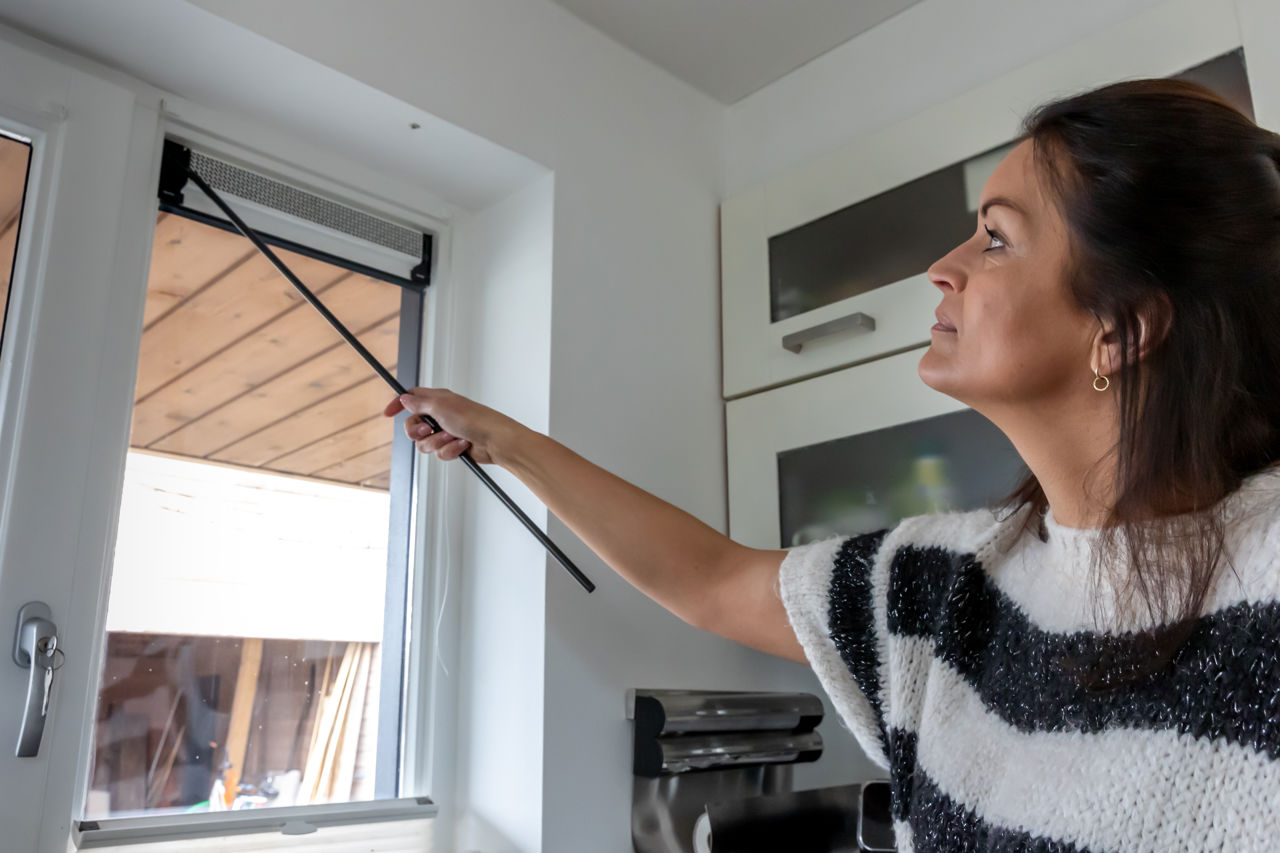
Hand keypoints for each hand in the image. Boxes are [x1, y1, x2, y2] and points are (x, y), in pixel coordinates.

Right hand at [383, 387, 519, 464]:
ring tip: (452, 437)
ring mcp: (445, 431)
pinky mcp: (451, 446)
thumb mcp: (441, 406)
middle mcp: (440, 414)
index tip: (388, 414)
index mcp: (437, 399)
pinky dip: (449, 450)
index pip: (411, 398)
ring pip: (424, 443)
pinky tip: (461, 445)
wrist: (494, 440)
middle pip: (412, 425)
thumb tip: (403, 398)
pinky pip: (438, 452)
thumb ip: (419, 404)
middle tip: (427, 430)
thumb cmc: (474, 419)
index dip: (398, 405)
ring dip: (437, 442)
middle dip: (417, 432)